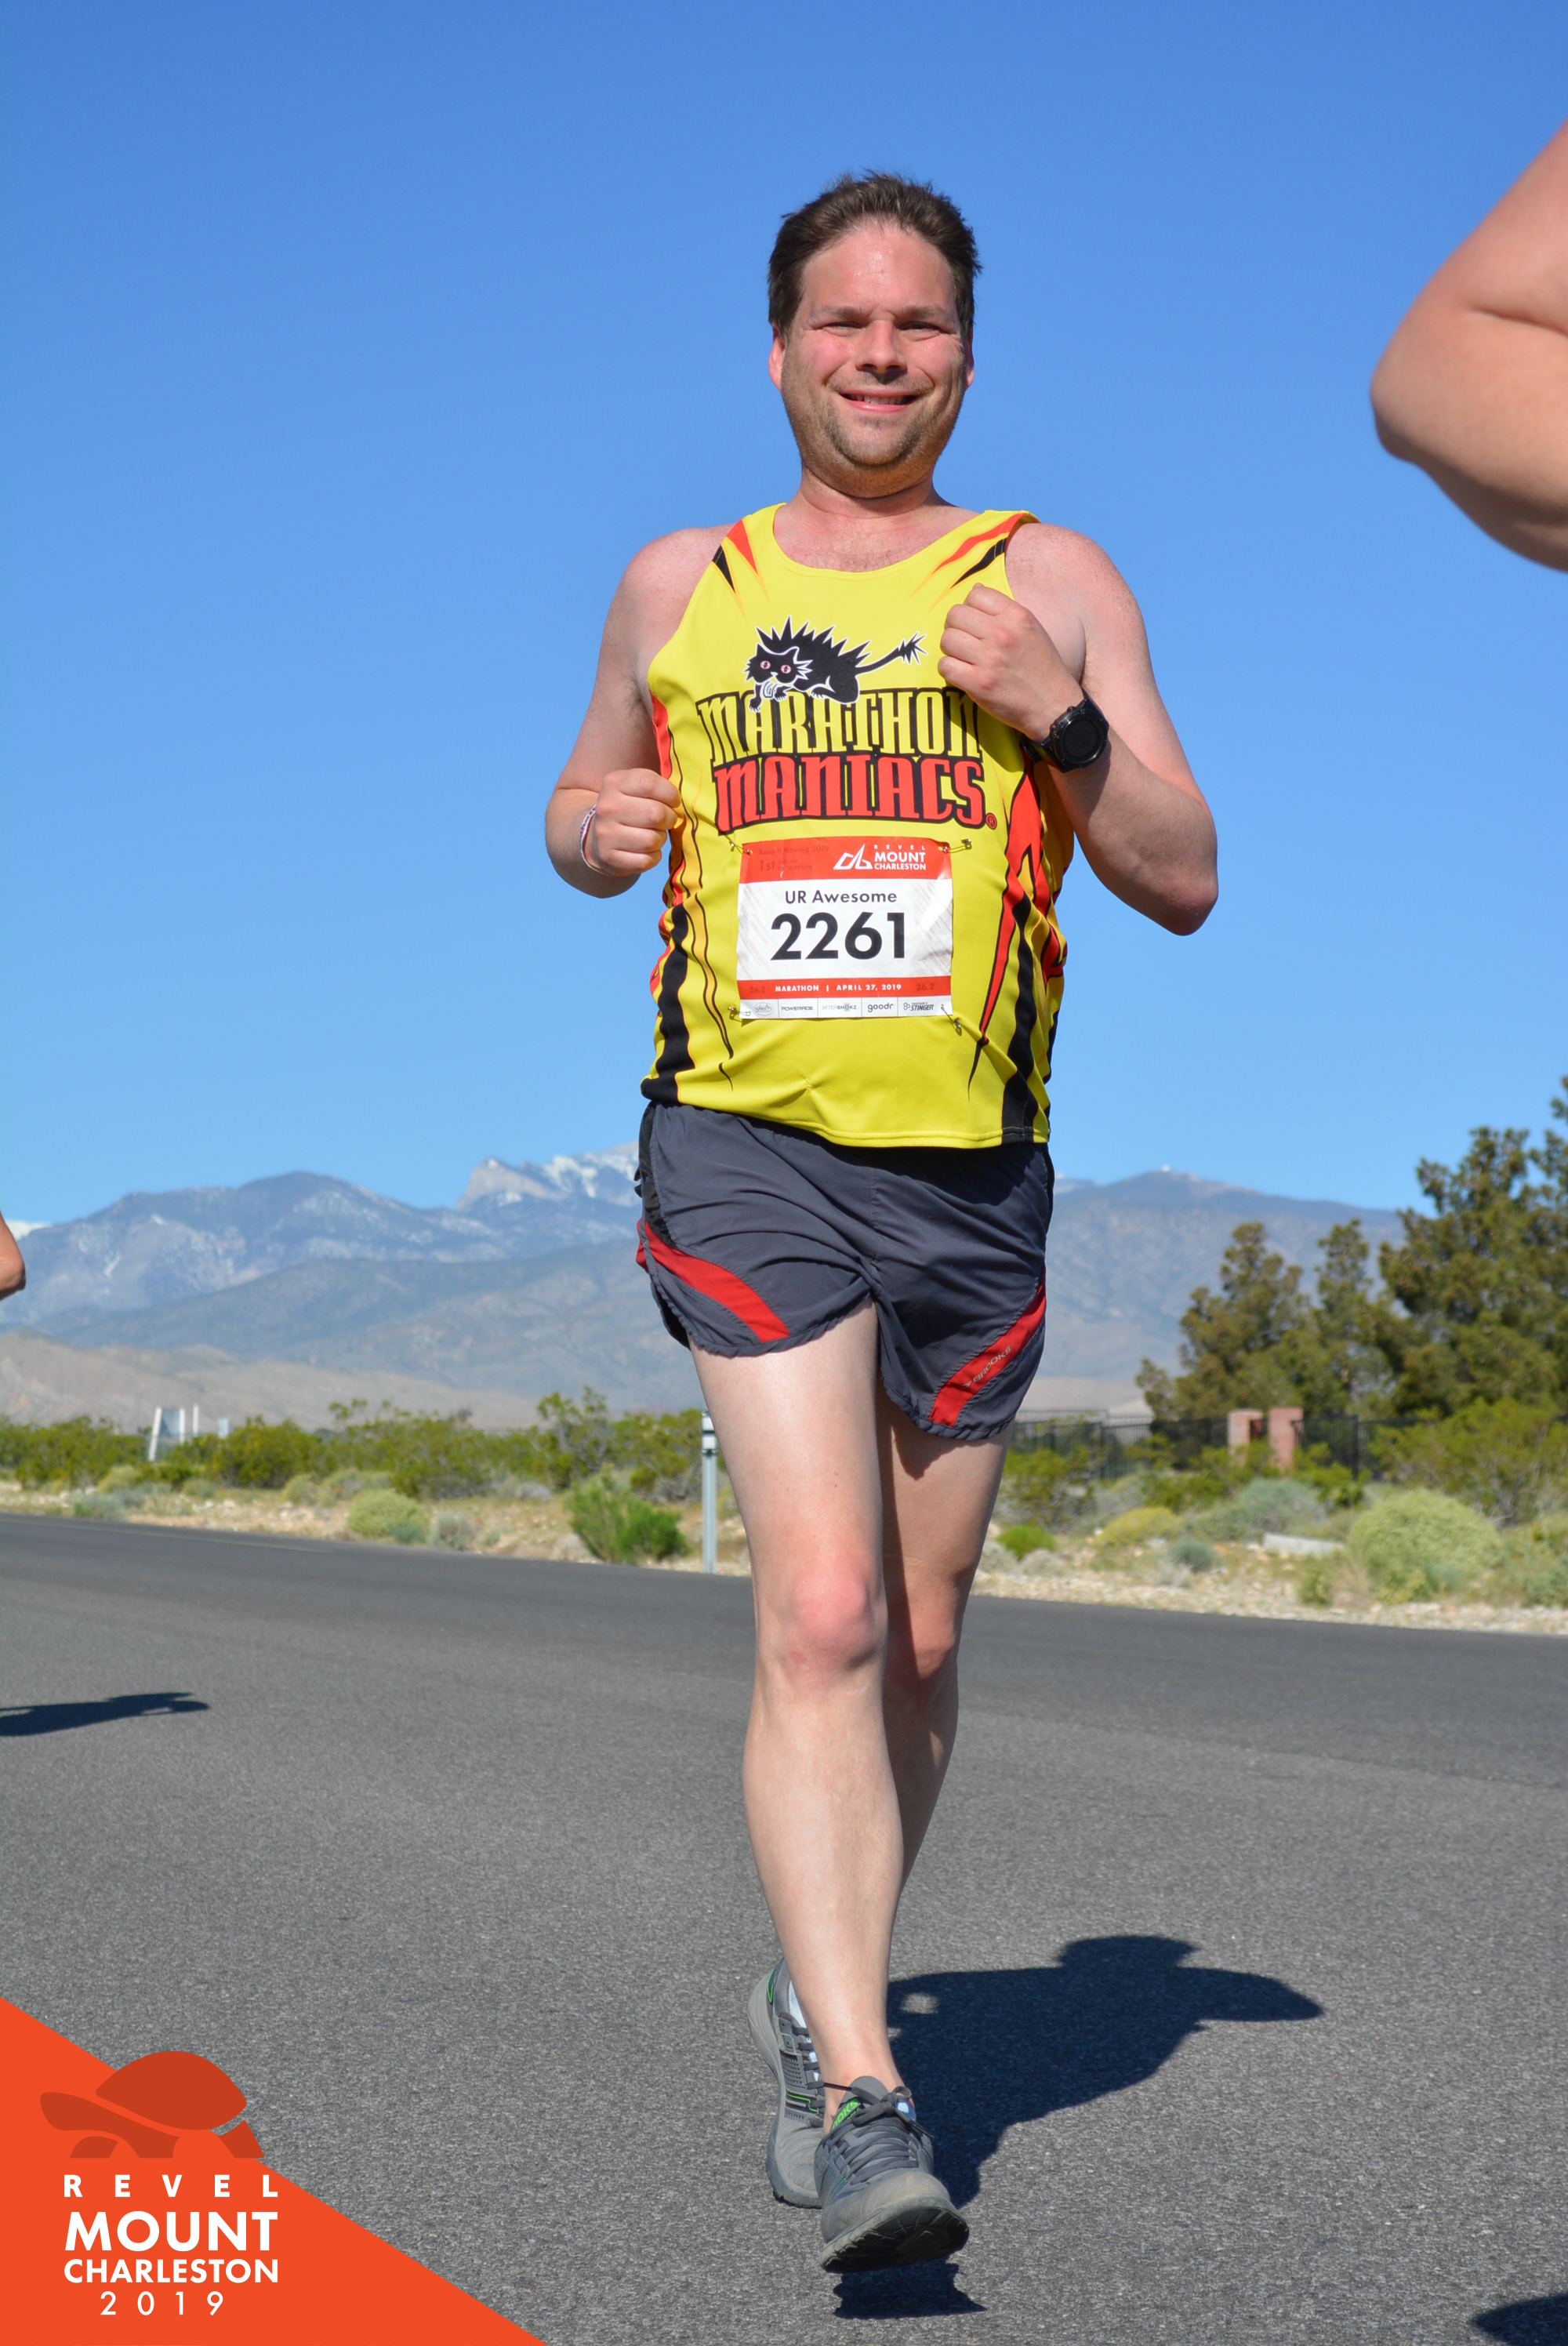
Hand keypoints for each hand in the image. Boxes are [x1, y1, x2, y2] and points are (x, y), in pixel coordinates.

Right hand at [584, 767, 678, 873]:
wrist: (598, 836)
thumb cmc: (628, 807)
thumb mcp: (634, 787)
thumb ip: (656, 785)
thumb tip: (680, 799)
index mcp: (614, 783)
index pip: (649, 783)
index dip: (670, 794)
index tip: (673, 801)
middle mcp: (607, 807)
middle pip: (656, 813)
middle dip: (669, 819)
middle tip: (666, 821)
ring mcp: (605, 834)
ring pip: (652, 840)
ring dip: (661, 839)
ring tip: (655, 835)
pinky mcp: (609, 857)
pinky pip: (646, 860)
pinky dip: (653, 857)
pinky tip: (647, 851)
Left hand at [937, 584, 1083, 739]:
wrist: (1053, 705)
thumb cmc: (1042, 667)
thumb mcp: (1032, 629)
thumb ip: (1004, 610)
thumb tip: (975, 589)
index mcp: (1017, 616)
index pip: (975, 594)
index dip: (970, 608)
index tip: (975, 623)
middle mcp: (1002, 633)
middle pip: (955, 615)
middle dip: (956, 628)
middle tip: (965, 642)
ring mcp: (989, 659)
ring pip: (947, 640)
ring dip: (951, 650)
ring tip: (965, 658)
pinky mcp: (979, 684)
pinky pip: (945, 666)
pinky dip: (949, 670)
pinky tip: (962, 674)